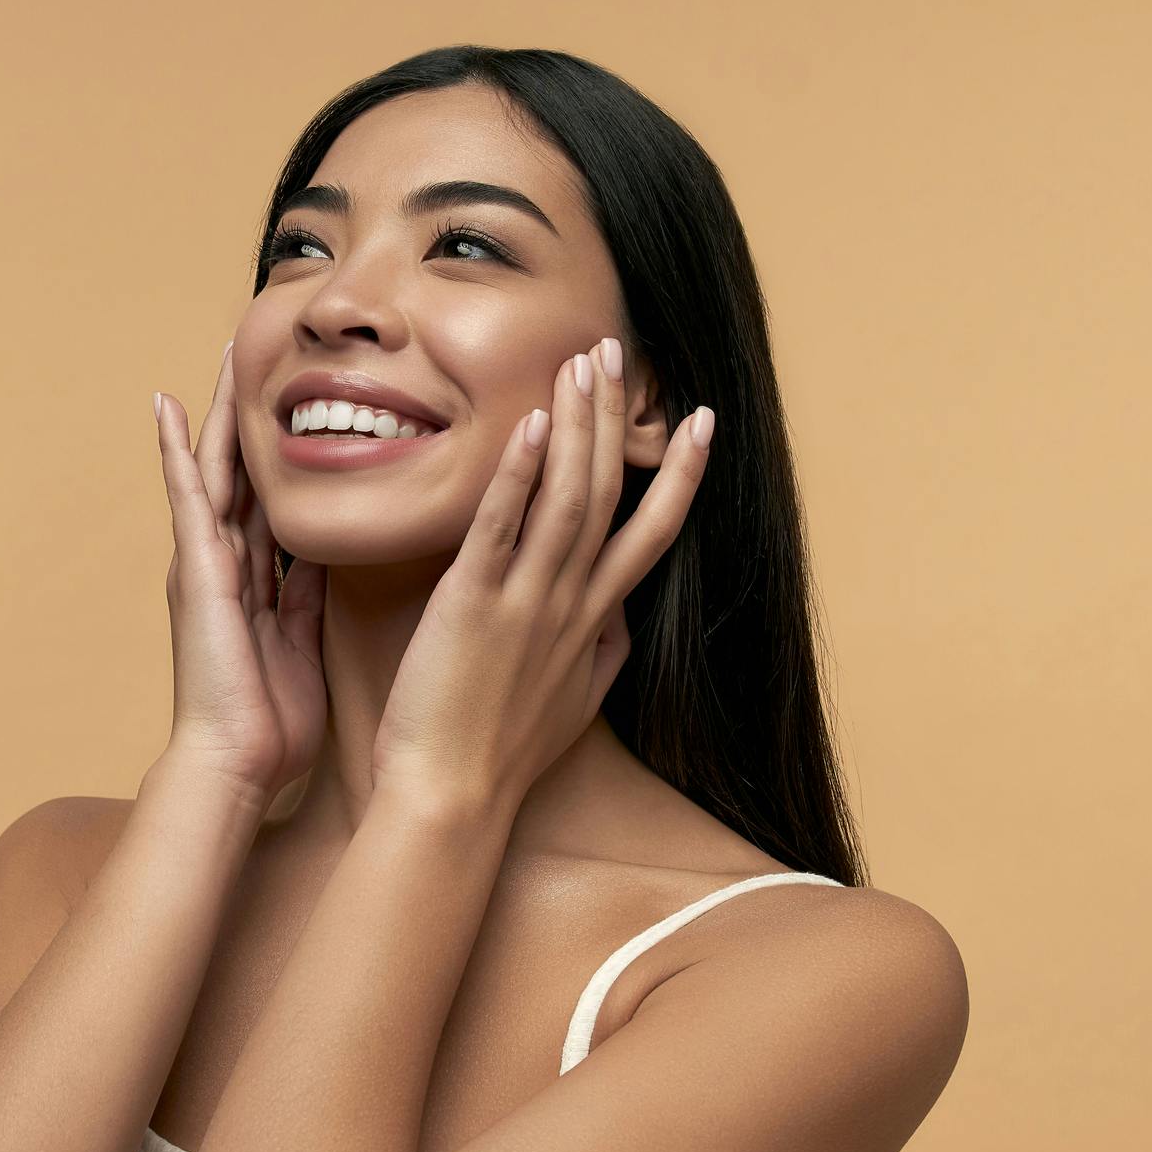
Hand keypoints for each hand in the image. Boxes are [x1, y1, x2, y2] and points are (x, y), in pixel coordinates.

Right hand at [153, 341, 328, 801]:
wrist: (235, 762)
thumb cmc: (270, 723)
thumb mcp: (303, 645)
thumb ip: (307, 599)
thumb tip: (325, 558)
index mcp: (254, 582)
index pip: (271, 501)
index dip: (285, 452)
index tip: (301, 404)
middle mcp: (223, 563)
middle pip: (242, 471)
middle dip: (251, 415)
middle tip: (259, 352)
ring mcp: (204, 562)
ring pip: (216, 468)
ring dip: (219, 411)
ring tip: (224, 353)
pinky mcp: (194, 567)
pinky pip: (187, 496)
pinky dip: (176, 450)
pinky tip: (168, 406)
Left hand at [370, 338, 714, 815]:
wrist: (452, 799)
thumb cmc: (499, 756)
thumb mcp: (573, 704)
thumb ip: (601, 655)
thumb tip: (620, 624)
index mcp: (594, 622)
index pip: (651, 534)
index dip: (680, 475)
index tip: (699, 420)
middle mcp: (570, 604)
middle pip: (609, 495)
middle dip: (617, 419)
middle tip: (616, 351)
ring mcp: (526, 601)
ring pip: (567, 498)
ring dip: (578, 426)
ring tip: (582, 364)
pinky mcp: (473, 605)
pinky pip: (502, 527)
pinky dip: (520, 474)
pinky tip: (530, 423)